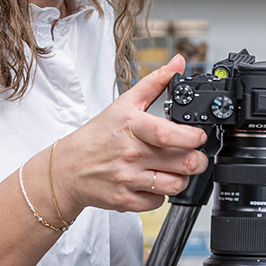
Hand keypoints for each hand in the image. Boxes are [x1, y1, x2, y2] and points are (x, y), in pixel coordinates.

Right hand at [48, 55, 206, 215]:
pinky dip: (162, 195)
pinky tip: (155, 182)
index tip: (199, 136)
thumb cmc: (97, 136)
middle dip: (199, 160)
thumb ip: (154, 83)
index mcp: (131, 126)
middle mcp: (130, 154)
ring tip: (177, 169)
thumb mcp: (123, 104)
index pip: (169, 134)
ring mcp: (127, 179)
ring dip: (183, 178)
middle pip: (183, 163)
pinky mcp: (125, 200)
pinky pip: (158, 202)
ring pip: (176, 185)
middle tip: (196, 155)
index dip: (193, 137)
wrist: (67, 169)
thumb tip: (179, 63)